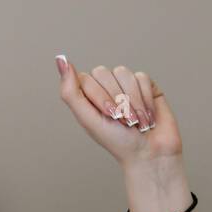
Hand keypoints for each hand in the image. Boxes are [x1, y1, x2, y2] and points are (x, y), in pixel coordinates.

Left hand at [54, 56, 182, 165]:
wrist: (150, 152)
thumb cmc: (117, 141)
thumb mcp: (87, 119)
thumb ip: (71, 92)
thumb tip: (61, 60)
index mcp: (87, 98)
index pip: (85, 78)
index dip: (99, 96)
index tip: (108, 116)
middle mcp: (105, 89)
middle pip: (104, 72)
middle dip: (116, 98)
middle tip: (123, 119)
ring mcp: (125, 85)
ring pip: (123, 73)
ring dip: (132, 100)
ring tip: (136, 120)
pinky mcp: (146, 85)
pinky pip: (142, 77)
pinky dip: (145, 98)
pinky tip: (147, 114)